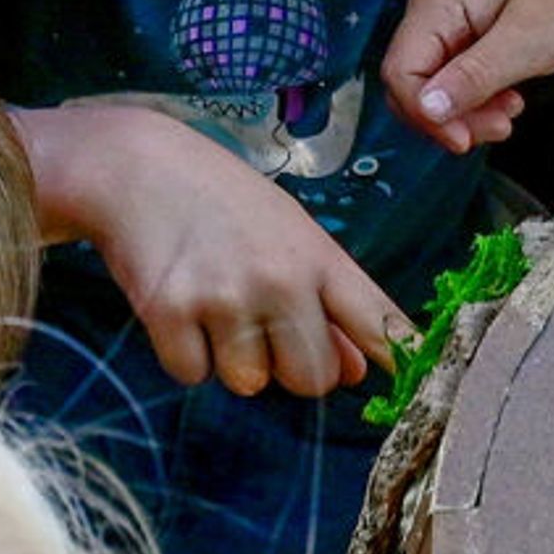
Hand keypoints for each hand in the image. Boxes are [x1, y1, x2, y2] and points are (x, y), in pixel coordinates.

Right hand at [55, 103, 399, 395]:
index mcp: (317, 256)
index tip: (419, 387)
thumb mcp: (286, 233)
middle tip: (260, 323)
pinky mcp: (169, 313)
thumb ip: (326, 303)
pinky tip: (179, 305)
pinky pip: (193, 375)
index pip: (378, 322)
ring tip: (213, 303)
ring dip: (232, 359)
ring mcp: (224, 298)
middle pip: (312, 379)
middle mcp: (278, 280)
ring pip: (250, 383)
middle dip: (289, 366)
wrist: (133, 166)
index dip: (403, 362)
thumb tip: (356, 373)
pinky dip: (185, 354)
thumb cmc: (220, 199)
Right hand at [379, 0, 553, 154]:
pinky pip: (452, 83)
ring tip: (509, 113)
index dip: (425, 112)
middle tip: (497, 127)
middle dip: (448, 118)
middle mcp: (432, 12)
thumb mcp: (526, 40)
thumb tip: (428, 109)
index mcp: (439, 2)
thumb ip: (474, 76)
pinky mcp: (461, 40)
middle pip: (411, 84)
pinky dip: (476, 103)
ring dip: (466, 114)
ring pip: (431, 90)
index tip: (462, 138)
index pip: (401, 70)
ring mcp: (445, 26)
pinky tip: (507, 100)